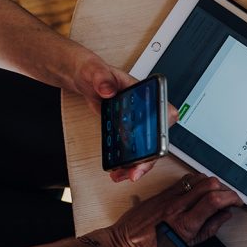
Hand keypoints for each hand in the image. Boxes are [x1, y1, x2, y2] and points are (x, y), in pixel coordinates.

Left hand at [67, 53, 177, 181]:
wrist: (81, 78)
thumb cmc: (92, 70)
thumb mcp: (94, 70)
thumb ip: (102, 78)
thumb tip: (107, 90)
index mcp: (144, 94)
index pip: (164, 111)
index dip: (164, 128)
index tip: (159, 143)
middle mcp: (144, 111)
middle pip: (156, 138)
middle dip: (149, 158)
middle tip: (136, 172)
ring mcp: (136, 123)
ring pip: (146, 148)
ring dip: (138, 165)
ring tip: (123, 176)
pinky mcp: (125, 130)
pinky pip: (131, 149)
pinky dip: (125, 163)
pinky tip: (117, 171)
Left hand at [87, 174, 241, 246]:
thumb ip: (208, 230)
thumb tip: (224, 216)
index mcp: (184, 223)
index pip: (214, 200)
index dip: (232, 198)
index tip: (237, 203)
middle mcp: (176, 207)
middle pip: (209, 184)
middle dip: (225, 190)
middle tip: (229, 199)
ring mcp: (167, 198)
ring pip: (197, 178)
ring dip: (211, 184)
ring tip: (215, 195)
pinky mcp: (160, 194)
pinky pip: (183, 181)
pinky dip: (196, 183)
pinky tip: (198, 192)